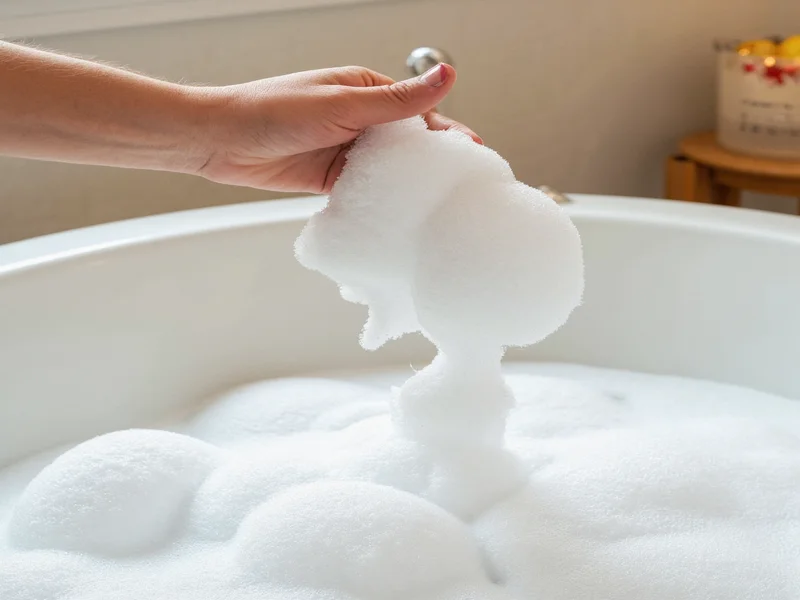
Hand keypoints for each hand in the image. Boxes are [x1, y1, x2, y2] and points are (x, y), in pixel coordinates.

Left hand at [198, 64, 481, 193]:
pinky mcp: (330, 177)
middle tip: (462, 188)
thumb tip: (447, 74)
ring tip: (438, 207)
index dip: (446, 134)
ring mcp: (345, 149)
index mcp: (365, 90)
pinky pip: (365, 190)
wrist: (221, 141)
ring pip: (388, 169)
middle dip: (432, 164)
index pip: (418, 112)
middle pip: (407, 143)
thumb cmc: (273, 110)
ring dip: (407, 185)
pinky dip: (380, 200)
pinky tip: (398, 214)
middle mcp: (358, 118)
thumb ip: (398, 100)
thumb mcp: (344, 104)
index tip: (472, 156)